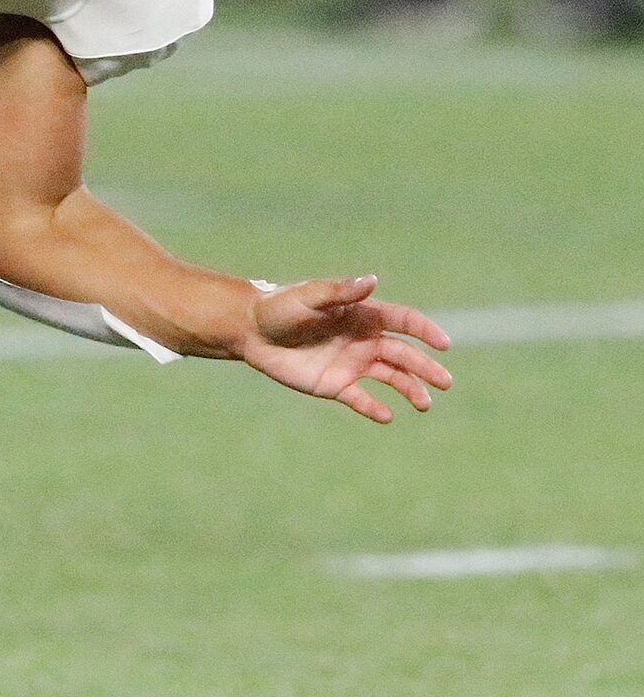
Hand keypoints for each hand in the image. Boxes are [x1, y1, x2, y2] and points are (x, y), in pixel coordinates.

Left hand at [237, 275, 453, 423]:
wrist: (250, 331)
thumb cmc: (281, 308)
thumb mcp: (310, 297)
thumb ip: (341, 292)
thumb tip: (373, 280)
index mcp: (363, 315)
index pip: (404, 322)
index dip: (425, 331)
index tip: (443, 344)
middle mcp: (364, 340)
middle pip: (404, 354)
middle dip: (426, 368)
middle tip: (446, 382)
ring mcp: (352, 364)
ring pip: (391, 378)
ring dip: (410, 389)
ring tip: (424, 404)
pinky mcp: (335, 385)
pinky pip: (361, 399)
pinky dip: (374, 408)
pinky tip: (387, 416)